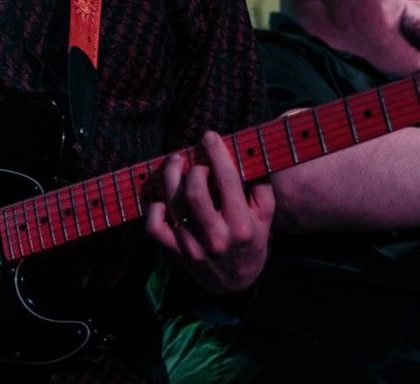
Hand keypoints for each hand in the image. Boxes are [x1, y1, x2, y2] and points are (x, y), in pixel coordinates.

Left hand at [145, 130, 273, 293]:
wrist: (238, 283)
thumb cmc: (252, 239)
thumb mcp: (265, 215)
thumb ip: (259, 184)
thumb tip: (246, 152)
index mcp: (242, 226)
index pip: (227, 181)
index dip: (216, 153)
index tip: (209, 137)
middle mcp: (217, 237)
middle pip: (194, 192)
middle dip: (192, 168)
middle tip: (192, 160)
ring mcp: (193, 247)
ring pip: (173, 205)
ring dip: (171, 177)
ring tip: (175, 164)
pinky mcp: (176, 253)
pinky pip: (154, 227)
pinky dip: (154, 208)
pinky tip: (163, 198)